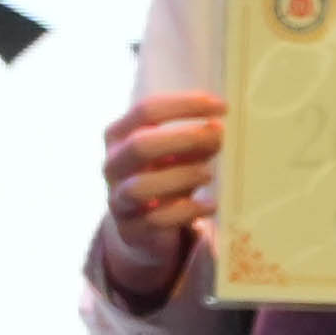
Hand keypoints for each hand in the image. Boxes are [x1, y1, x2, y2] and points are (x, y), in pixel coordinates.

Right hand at [92, 92, 224, 308]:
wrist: (145, 228)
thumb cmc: (165, 178)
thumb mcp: (180, 155)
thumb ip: (195, 142)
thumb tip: (217, 131)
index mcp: (119, 136)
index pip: (147, 110)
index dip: (185, 105)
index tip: (222, 107)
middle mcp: (112, 165)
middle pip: (141, 144)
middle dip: (184, 138)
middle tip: (219, 137)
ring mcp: (118, 199)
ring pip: (142, 186)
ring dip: (181, 176)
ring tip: (210, 174)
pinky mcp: (131, 230)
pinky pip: (156, 220)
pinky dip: (187, 211)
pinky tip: (210, 206)